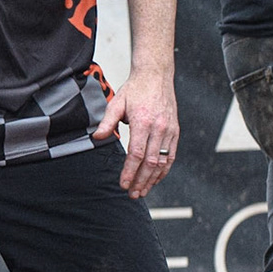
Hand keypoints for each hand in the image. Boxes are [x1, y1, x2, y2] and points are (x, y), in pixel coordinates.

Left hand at [92, 69, 178, 198]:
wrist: (156, 77)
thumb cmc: (135, 90)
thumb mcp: (116, 102)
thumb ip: (107, 122)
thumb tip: (97, 138)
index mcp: (143, 122)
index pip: (137, 154)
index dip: (130, 171)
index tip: (123, 184)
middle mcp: (159, 128)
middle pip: (151, 162)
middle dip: (141, 181)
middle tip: (132, 194)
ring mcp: (170, 131)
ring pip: (163, 162)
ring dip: (153, 180)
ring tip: (143, 191)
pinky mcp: (175, 132)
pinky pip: (171, 156)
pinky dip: (164, 170)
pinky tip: (155, 179)